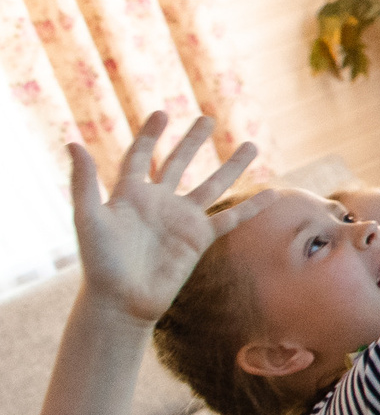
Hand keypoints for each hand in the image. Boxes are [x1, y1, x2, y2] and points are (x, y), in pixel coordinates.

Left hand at [70, 114, 260, 326]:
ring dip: (231, 165)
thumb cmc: (99, 261)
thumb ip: (84, 181)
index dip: (150, 135)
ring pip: (212, 185)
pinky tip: (270, 193)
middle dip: (192, 141)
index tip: (162, 114)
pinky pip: (230, 218)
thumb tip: (72, 143)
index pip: (141, 156)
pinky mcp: (199, 238)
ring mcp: (181, 220)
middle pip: (179, 163)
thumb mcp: (88, 217)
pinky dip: (251, 207)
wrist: (121, 300)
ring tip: (251, 145)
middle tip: (207, 118)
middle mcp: (158, 202)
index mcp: (130, 194)